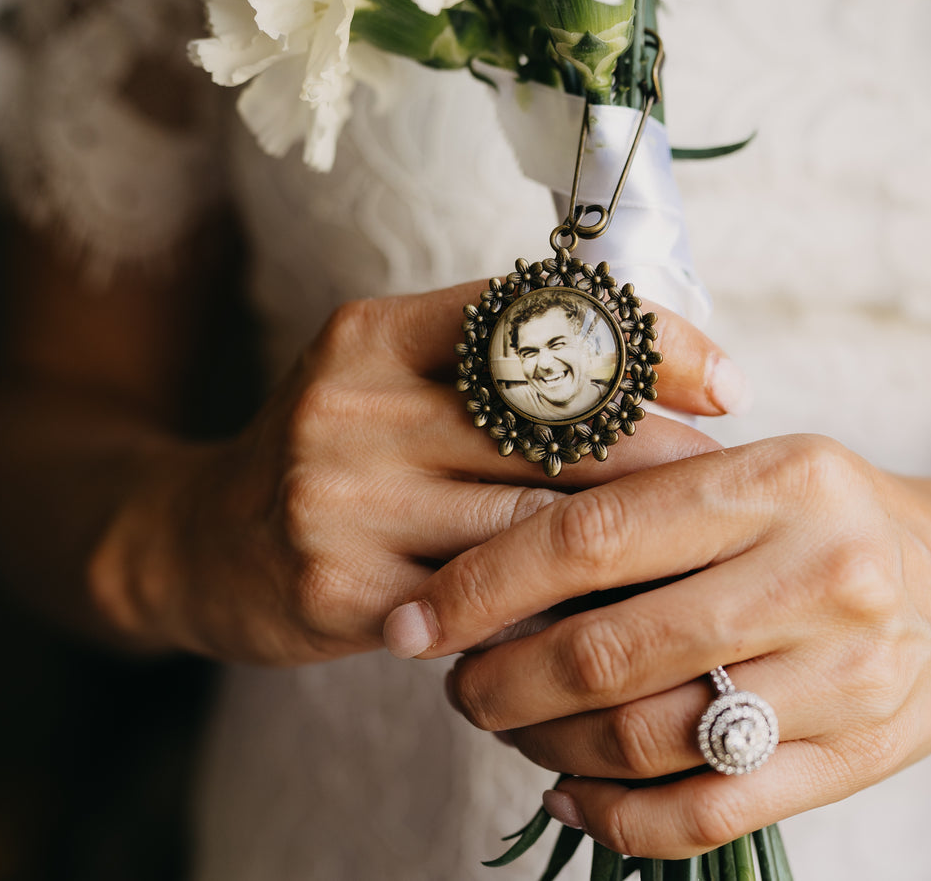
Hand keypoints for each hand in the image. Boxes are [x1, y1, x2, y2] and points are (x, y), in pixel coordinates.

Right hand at [96, 280, 743, 665]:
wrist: (198, 544)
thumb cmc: (337, 453)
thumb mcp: (392, 379)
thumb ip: (497, 369)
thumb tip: (665, 379)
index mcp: (376, 333)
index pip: (538, 316)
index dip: (649, 344)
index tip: (729, 382)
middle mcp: (351, 404)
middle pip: (551, 427)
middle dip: (661, 456)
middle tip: (731, 479)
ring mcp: (339, 500)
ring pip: (532, 525)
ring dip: (627, 544)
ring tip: (693, 551)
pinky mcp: (339, 590)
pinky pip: (487, 605)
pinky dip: (560, 611)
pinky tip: (613, 615)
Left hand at [383, 435, 930, 857]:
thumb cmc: (847, 518)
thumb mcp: (767, 471)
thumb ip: (656, 505)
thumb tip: (496, 560)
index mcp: (782, 479)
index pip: (595, 532)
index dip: (485, 582)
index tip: (418, 616)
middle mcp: (820, 573)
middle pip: (608, 650)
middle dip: (500, 681)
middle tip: (458, 683)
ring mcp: (844, 676)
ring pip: (645, 739)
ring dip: (545, 745)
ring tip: (509, 728)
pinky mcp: (854, 757)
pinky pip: (705, 811)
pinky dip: (615, 816)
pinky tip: (570, 793)